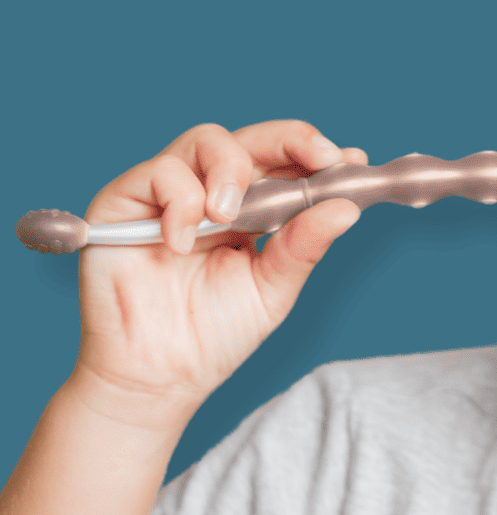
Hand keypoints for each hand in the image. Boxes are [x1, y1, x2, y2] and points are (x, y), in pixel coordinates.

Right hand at [73, 120, 367, 414]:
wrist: (159, 375)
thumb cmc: (213, 334)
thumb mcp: (272, 289)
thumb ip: (304, 247)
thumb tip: (346, 208)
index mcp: (253, 211)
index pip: (286, 164)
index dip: (317, 154)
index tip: (350, 161)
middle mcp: (213, 192)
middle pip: (252, 139)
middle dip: (291, 140)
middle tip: (319, 158)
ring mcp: (170, 192)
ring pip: (206, 140)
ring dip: (231, 171)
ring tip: (230, 218)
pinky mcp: (127, 199)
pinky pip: (160, 172)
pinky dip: (180, 202)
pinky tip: (184, 244)